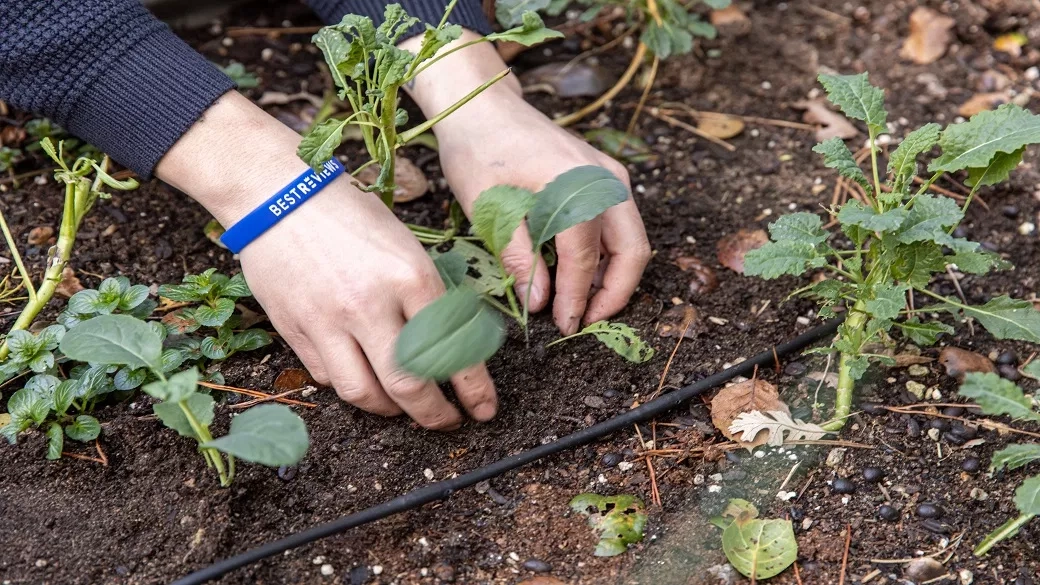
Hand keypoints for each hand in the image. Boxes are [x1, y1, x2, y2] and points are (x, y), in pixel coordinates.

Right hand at [156, 92, 496, 428]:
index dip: (473, 388)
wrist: (277, 194)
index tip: (484, 408)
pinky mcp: (294, 329)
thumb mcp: (405, 246)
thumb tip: (450, 347)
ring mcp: (327, 321)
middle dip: (435, 415)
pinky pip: (327, 376)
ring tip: (404, 408)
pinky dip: (349, 385)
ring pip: (363, 394)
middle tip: (448, 422)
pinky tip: (362, 378)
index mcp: (410, 277)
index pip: (452, 349)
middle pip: (408, 386)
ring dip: (390, 411)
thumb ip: (425, 297)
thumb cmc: (350, 213)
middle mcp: (370, 305)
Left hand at [401, 33, 650, 334]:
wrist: (483, 104)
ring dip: (613, 276)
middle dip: (614, 293)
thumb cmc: (477, 150)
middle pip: (632, 249)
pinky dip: (607, 254)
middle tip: (586, 323)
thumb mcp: (488, 207)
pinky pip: (619, 224)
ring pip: (631, 238)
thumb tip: (541, 302)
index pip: (585, 254)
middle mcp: (604, 177)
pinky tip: (579, 274)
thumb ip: (518, 255)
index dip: (575, 295)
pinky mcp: (604, 176)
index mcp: (574, 181)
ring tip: (582, 305)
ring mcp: (609, 175)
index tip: (563, 325)